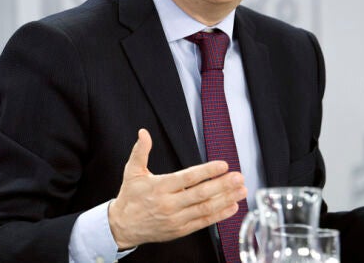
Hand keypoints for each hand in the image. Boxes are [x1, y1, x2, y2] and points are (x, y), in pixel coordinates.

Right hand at [108, 129, 247, 248]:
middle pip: (201, 194)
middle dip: (223, 185)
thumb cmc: (130, 197)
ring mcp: (176, 219)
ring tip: (241, 191)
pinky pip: (203, 222)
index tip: (223, 165)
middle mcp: (169, 204)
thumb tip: (143, 132)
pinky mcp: (180, 230)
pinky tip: (232, 207)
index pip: (188, 178)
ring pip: (205, 208)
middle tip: (239, 177)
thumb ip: (140, 151)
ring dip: (226, 199)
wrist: (122, 227)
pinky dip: (219, 215)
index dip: (207, 171)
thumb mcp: (132, 172)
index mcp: (160, 186)